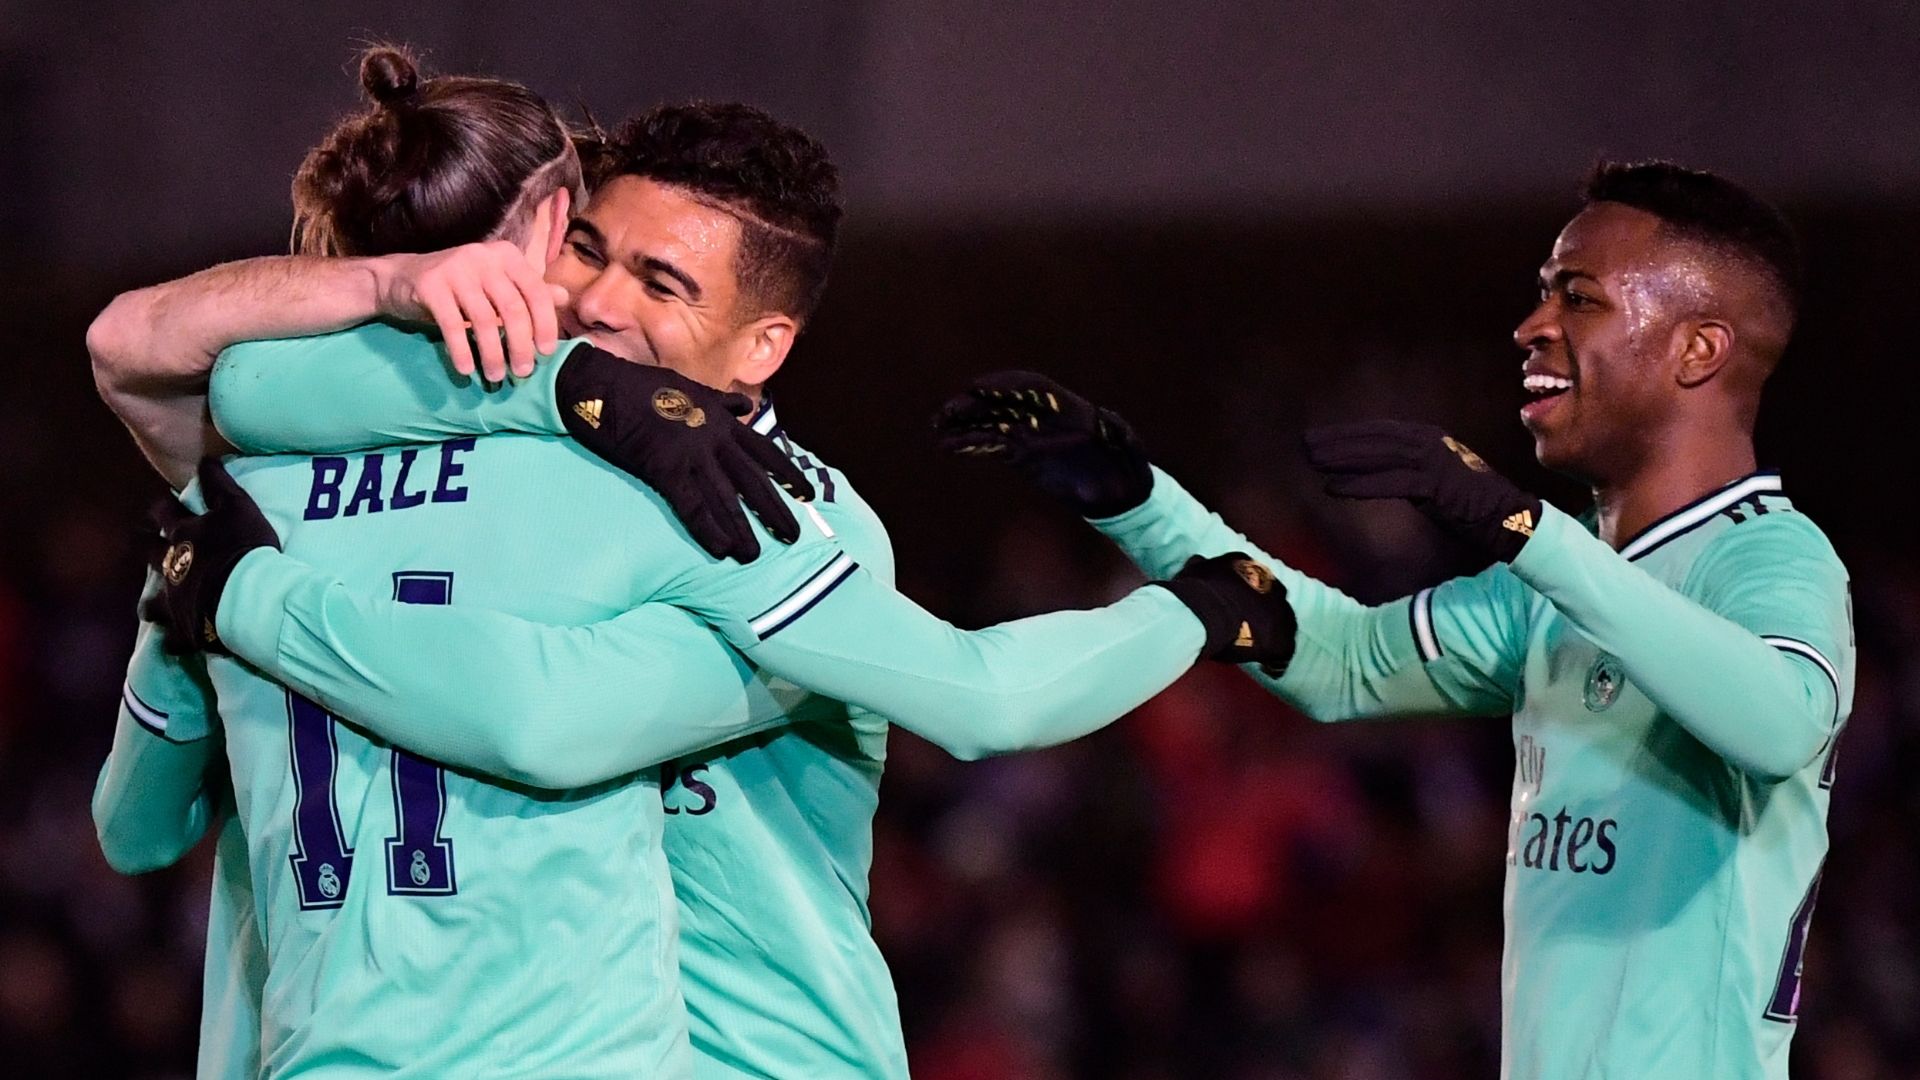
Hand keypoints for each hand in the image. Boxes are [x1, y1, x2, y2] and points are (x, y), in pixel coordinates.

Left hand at [143, 458, 282, 654]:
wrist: (246, 598)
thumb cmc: (243, 549)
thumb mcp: (238, 507)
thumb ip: (220, 484)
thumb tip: (206, 458)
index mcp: (183, 536)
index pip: (165, 514)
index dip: (162, 507)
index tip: (164, 505)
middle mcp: (170, 567)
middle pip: (150, 555)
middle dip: (148, 549)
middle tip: (150, 548)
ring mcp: (174, 601)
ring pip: (151, 601)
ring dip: (153, 600)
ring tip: (156, 603)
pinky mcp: (184, 631)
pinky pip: (173, 639)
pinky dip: (175, 639)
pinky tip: (178, 641)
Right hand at [372, 242, 570, 382]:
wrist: (402, 278)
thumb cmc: (460, 286)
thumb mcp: (497, 285)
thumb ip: (528, 291)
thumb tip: (564, 297)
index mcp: (506, 256)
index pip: (535, 292)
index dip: (545, 325)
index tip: (546, 353)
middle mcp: (483, 257)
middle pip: (512, 309)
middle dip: (521, 345)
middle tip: (522, 372)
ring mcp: (455, 268)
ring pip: (484, 320)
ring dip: (493, 354)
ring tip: (495, 376)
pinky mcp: (430, 284)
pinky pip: (452, 325)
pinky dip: (461, 350)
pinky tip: (466, 370)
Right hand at [555, 346, 816, 561]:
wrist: (600, 382)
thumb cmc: (640, 385)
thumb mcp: (689, 387)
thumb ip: (720, 402)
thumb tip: (745, 407)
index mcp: (720, 420)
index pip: (764, 452)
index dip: (788, 475)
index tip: (808, 494)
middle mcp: (712, 437)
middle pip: (752, 480)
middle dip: (774, 510)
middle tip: (793, 536)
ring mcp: (690, 453)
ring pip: (725, 497)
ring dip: (742, 528)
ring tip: (755, 555)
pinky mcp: (663, 468)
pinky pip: (691, 505)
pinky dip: (707, 528)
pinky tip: (721, 549)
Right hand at [932, 371, 1152, 517]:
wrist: (1120, 495)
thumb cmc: (1129, 470)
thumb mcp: (1130, 451)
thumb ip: (1122, 435)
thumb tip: (1111, 419)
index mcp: (1071, 409)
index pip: (1033, 387)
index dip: (1006, 383)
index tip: (979, 387)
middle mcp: (1047, 417)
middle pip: (1006, 402)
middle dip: (975, 404)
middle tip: (948, 410)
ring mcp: (1032, 434)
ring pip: (992, 422)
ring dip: (964, 423)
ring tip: (937, 428)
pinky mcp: (1022, 455)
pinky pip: (991, 445)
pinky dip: (969, 444)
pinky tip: (947, 446)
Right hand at [1153, 553, 1296, 672]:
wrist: (1203, 611)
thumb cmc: (1194, 591)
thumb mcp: (1195, 571)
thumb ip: (1202, 567)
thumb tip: (1198, 562)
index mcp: (1250, 567)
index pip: (1256, 580)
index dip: (1249, 596)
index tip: (1240, 608)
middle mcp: (1270, 584)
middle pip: (1275, 599)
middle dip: (1266, 613)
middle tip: (1253, 629)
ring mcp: (1279, 611)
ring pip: (1286, 624)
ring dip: (1274, 635)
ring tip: (1262, 652)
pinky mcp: (1281, 636)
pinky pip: (1285, 651)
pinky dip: (1276, 662)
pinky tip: (1267, 669)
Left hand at [1304, 421, 1542, 561]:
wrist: (1508, 517)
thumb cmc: (1470, 503)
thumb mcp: (1433, 478)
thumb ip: (1407, 470)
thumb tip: (1373, 470)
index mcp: (1428, 438)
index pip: (1379, 432)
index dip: (1347, 433)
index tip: (1319, 437)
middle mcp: (1429, 443)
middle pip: (1374, 439)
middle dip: (1338, 441)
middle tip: (1305, 444)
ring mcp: (1433, 462)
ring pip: (1378, 456)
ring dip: (1342, 458)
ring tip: (1312, 461)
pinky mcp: (1435, 485)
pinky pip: (1389, 483)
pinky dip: (1360, 485)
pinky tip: (1333, 489)